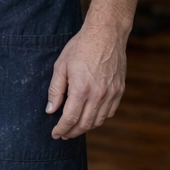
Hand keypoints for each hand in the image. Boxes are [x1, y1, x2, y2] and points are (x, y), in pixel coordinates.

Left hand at [46, 19, 127, 138]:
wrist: (105, 35)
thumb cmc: (80, 48)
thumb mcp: (61, 66)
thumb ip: (55, 90)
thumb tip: (50, 110)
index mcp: (81, 89)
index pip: (70, 118)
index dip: (62, 129)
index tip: (55, 134)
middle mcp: (98, 94)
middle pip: (85, 123)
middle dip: (72, 132)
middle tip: (64, 135)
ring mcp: (111, 93)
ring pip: (99, 120)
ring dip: (86, 128)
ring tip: (75, 128)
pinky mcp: (119, 90)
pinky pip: (110, 112)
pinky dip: (99, 118)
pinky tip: (91, 117)